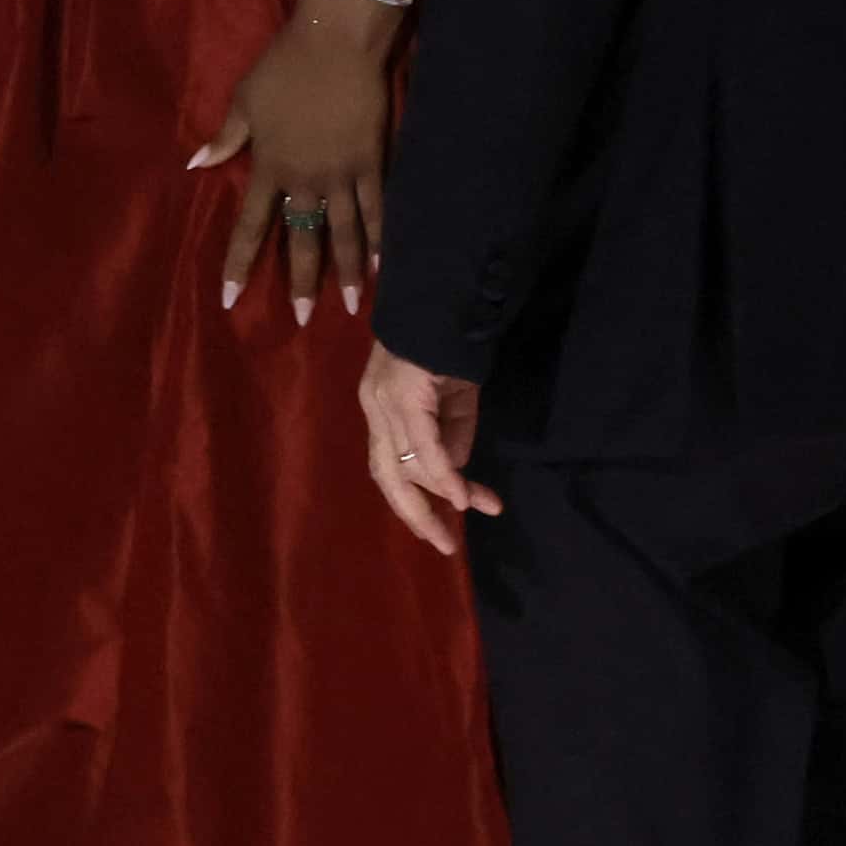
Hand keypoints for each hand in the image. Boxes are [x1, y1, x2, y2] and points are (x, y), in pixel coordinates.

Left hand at [193, 0, 398, 324]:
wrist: (335, 43)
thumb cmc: (284, 67)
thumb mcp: (244, 101)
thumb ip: (226, 138)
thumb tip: (196, 165)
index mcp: (269, 167)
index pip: (251, 226)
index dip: (241, 264)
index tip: (231, 298)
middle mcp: (304, 179)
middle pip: (302, 239)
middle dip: (302, 281)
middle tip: (302, 319)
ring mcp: (342, 174)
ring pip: (345, 233)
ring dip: (348, 272)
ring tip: (353, 306)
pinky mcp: (373, 162)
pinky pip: (379, 209)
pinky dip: (382, 239)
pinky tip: (385, 267)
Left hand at [356, 344, 501, 554]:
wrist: (448, 300)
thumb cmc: (450, 348)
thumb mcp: (453, 401)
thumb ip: (451, 437)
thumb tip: (454, 477)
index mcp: (380, 410)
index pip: (388, 466)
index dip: (412, 500)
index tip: (439, 528)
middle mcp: (375, 408)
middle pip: (385, 474)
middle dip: (415, 514)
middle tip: (443, 545)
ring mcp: (384, 400)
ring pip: (404, 463)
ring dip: (439, 495)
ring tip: (471, 511)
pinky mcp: (403, 393)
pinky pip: (422, 443)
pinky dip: (441, 472)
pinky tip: (461, 494)